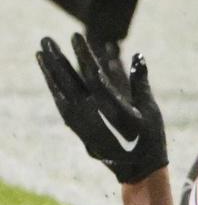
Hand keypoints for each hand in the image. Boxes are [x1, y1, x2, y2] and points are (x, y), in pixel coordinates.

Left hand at [36, 34, 167, 184]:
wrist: (137, 168)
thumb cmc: (148, 138)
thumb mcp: (150, 109)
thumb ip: (141, 82)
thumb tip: (138, 56)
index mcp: (110, 107)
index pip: (91, 74)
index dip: (82, 54)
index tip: (75, 36)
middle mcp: (90, 113)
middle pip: (68, 80)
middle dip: (56, 58)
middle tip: (45, 40)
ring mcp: (80, 121)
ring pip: (60, 91)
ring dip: (49, 72)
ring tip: (39, 55)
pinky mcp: (76, 127)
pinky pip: (61, 103)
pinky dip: (54, 88)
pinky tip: (49, 78)